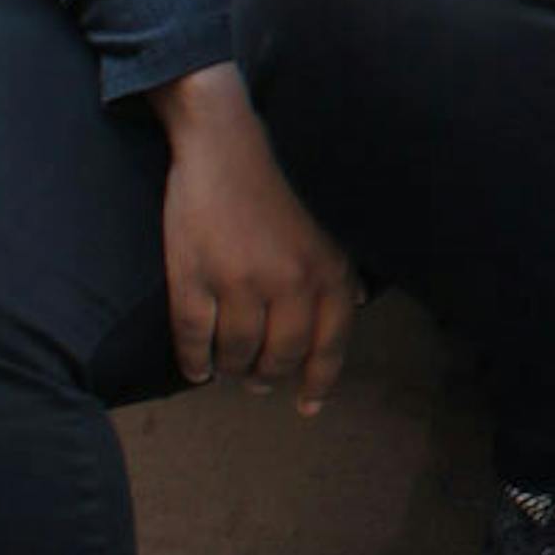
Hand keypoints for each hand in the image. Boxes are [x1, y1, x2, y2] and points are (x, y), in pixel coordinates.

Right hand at [151, 68, 367, 409]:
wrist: (223, 147)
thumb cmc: (276, 190)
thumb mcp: (323, 227)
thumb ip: (341, 268)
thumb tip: (360, 305)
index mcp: (326, 270)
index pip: (330, 344)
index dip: (319, 382)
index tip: (307, 407)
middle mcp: (289, 281)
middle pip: (280, 357)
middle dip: (268, 375)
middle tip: (257, 380)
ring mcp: (239, 282)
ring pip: (236, 353)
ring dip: (232, 370)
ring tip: (228, 369)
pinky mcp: (194, 277)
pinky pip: (193, 338)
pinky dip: (195, 361)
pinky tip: (197, 369)